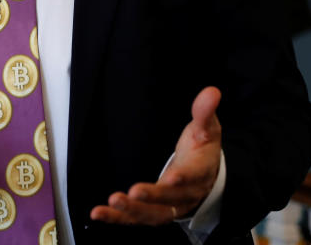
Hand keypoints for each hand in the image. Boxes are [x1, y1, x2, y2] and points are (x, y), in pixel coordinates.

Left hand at [91, 87, 221, 225]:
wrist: (205, 177)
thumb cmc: (203, 149)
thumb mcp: (207, 128)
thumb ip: (204, 112)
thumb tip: (212, 91)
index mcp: (200, 172)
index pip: (193, 176)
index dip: (183, 178)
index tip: (171, 177)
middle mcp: (186, 195)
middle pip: (171, 200)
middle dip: (153, 197)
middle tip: (134, 192)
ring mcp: (170, 207)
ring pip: (153, 215)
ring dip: (133, 211)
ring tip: (113, 202)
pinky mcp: (154, 212)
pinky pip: (136, 219)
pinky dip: (117, 218)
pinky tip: (99, 213)